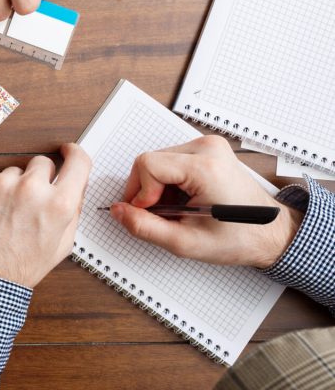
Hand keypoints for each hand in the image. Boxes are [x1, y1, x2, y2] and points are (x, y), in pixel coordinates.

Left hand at [0, 144, 90, 287]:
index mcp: (59, 204)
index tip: (68, 151)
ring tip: (5, 214)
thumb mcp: (62, 244)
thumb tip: (74, 185)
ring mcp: (3, 183)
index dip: (75, 154)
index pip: (78, 162)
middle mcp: (32, 188)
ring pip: (15, 171)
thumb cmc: (21, 265)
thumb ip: (71, 211)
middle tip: (29, 201)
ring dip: (13, 186)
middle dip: (39, 178)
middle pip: (42, 163)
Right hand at [110, 136, 299, 268]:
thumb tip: (118, 211)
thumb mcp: (185, 243)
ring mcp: (209, 146)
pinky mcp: (208, 150)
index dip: (140, 192)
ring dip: (157, 188)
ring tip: (177, 209)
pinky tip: (183, 200)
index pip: (147, 164)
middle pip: (150, 161)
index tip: (151, 212)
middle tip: (164, 215)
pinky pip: (170, 161)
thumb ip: (144, 227)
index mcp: (205, 167)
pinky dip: (168, 182)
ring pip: (157, 161)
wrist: (271, 234)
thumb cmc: (238, 238)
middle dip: (148, 191)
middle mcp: (208, 148)